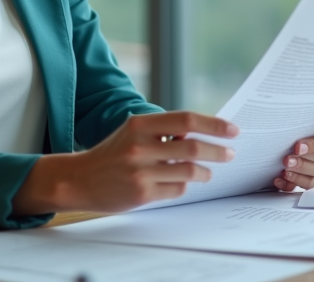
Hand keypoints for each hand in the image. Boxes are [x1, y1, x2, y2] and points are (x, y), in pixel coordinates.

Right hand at [13, 111, 237, 213]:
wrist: (80, 179)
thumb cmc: (112, 153)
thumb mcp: (133, 132)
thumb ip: (163, 131)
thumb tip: (201, 132)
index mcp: (139, 124)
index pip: (186, 119)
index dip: (213, 124)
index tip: (233, 130)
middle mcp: (140, 146)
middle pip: (193, 147)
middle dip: (218, 151)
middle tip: (230, 154)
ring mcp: (141, 171)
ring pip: (189, 171)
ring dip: (205, 172)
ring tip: (208, 172)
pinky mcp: (142, 194)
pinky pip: (177, 190)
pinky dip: (185, 186)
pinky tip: (182, 183)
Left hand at [274, 104, 313, 191]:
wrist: (295, 136)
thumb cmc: (301, 119)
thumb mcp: (304, 110)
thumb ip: (305, 105)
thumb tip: (289, 93)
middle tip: (296, 147)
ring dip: (304, 166)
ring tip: (286, 163)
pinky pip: (310, 182)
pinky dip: (295, 181)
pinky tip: (280, 177)